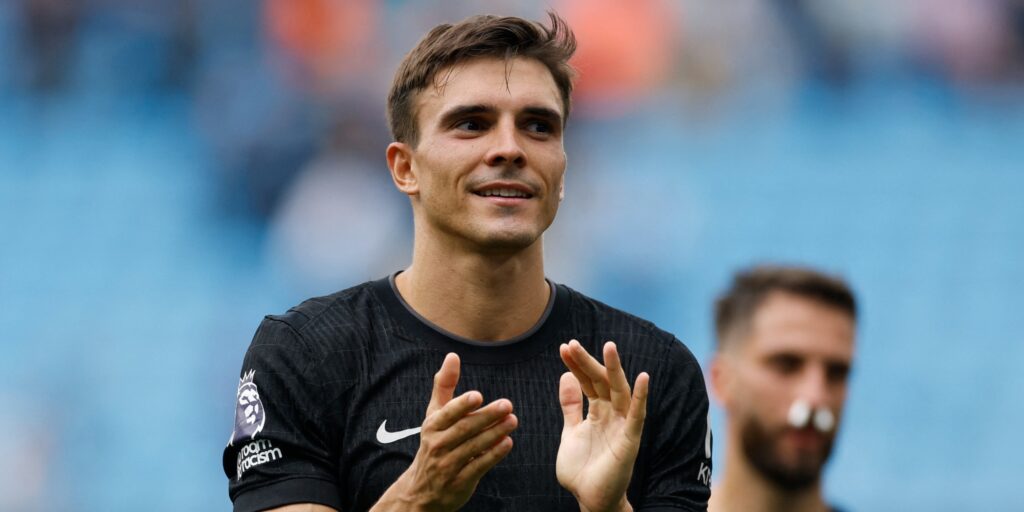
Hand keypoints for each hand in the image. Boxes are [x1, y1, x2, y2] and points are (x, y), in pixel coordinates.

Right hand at [372, 353, 516, 511]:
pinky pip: (478, 467)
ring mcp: (447, 465)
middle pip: (464, 429)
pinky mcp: (459, 482)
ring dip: (494, 434)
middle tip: (507, 405)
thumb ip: (444, 385)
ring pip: (473, 447)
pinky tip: (508, 442)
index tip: (478, 396)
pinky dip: (493, 455)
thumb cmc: (434, 442)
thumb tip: (452, 355)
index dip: (461, 405)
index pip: (447, 414)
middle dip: (486, 417)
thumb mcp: (434, 414)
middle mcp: (437, 445)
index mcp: (432, 426)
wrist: (422, 490)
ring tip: (513, 420)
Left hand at [557, 340, 648, 511]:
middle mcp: (612, 415)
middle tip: (572, 343)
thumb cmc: (582, 469)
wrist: (590, 499)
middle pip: (601, 382)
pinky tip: (643, 377)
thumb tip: (566, 376)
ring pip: (620, 392)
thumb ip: (571, 406)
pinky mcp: (630, 440)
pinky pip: (638, 416)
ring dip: (614, 369)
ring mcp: (622, 426)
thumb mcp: (570, 432)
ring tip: (609, 347)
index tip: (563, 347)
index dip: (576, 365)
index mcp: (597, 412)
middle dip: (588, 362)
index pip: (587, 382)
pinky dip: (641, 397)